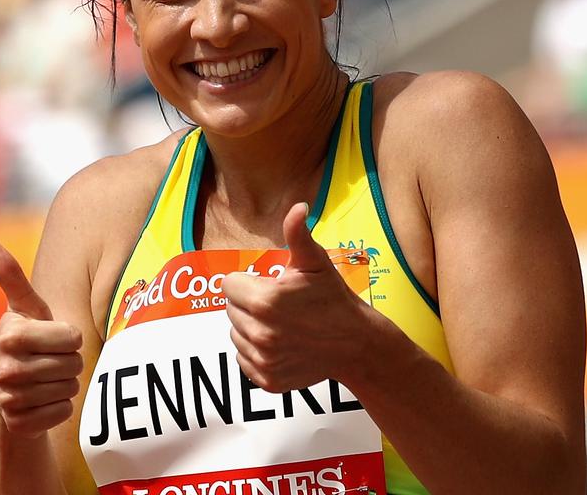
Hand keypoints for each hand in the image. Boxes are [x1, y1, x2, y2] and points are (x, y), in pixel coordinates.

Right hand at [0, 237, 83, 437]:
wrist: (15, 393)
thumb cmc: (30, 341)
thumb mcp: (26, 307)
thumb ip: (9, 275)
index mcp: (8, 333)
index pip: (72, 337)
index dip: (71, 338)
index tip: (53, 337)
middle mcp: (2, 367)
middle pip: (72, 364)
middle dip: (71, 362)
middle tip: (52, 360)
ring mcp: (7, 398)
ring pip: (68, 389)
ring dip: (66, 384)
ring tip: (48, 379)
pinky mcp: (17, 424)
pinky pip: (62, 412)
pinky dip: (61, 408)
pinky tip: (44, 402)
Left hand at [222, 203, 367, 392]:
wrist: (356, 344)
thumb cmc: (333, 297)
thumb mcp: (315, 262)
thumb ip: (297, 233)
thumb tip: (298, 206)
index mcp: (264, 300)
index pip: (229, 284)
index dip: (249, 281)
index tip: (271, 284)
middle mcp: (259, 333)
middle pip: (230, 309)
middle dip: (249, 303)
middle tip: (279, 304)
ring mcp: (263, 360)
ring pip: (236, 334)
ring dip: (251, 327)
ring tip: (280, 323)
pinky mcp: (267, 380)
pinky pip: (244, 360)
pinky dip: (256, 352)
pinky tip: (280, 343)